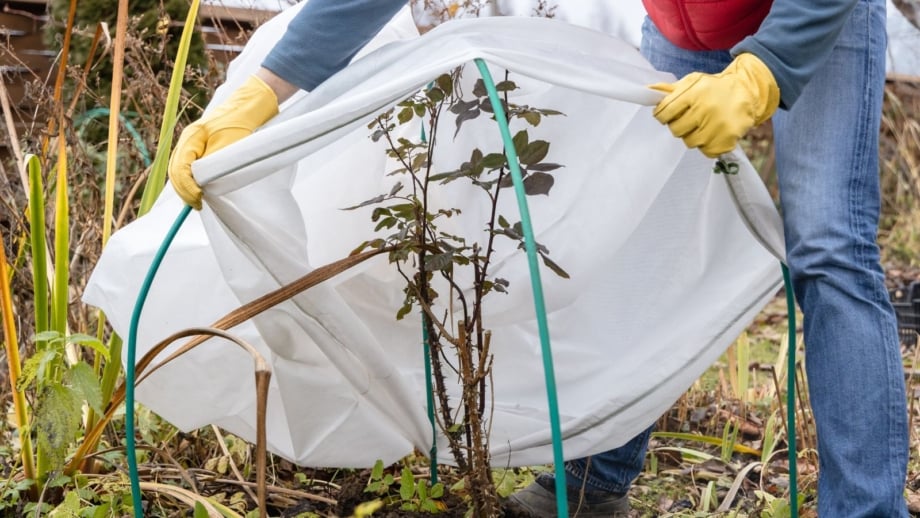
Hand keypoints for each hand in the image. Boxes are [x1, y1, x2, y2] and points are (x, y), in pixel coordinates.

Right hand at [168, 75, 279, 208]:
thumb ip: (213, 163)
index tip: (199, 198)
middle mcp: (188, 140)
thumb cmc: (240, 123)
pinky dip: (190, 179)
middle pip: (176, 170)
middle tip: (197, 204)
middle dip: (184, 189)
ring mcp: (192, 142)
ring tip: (196, 200)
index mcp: (191, 137)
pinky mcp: (199, 146)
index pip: (180, 168)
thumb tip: (201, 183)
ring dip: (185, 186)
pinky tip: (198, 189)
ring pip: (179, 169)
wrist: (248, 106)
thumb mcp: (228, 145)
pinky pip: (187, 166)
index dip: (187, 187)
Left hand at [650, 53, 779, 157]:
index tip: (667, 114)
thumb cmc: (713, 88)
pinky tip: (713, 133)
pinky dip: (707, 145)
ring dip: (693, 135)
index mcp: (694, 93)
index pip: (665, 112)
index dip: (662, 115)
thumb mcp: (693, 82)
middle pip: (676, 130)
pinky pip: (706, 151)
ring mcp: (718, 125)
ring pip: (690, 142)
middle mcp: (706, 109)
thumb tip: (648, 90)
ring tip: (702, 125)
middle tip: (688, 119)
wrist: (746, 91)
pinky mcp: (727, 139)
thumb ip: (670, 89)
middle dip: (679, 125)